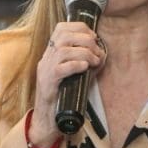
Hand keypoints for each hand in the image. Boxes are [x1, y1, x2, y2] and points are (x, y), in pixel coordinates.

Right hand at [32, 21, 105, 142]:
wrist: (47, 120)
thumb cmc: (64, 97)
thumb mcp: (76, 76)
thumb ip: (87, 64)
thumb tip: (102, 55)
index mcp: (51, 53)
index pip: (61, 28)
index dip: (80, 27)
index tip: (94, 37)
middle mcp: (46, 58)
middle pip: (63, 35)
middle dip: (85, 39)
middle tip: (97, 52)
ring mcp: (45, 70)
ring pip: (63, 50)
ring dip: (84, 53)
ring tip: (94, 62)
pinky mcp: (48, 83)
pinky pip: (60, 68)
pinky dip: (76, 65)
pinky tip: (85, 68)